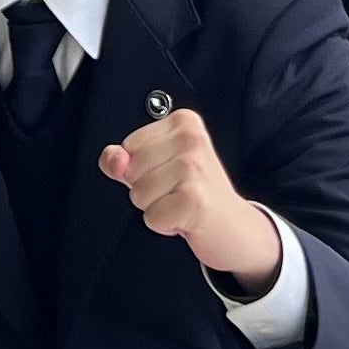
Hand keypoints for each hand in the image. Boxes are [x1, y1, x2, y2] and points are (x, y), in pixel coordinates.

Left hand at [101, 108, 283, 291]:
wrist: (235, 226)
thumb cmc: (195, 193)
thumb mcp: (155, 167)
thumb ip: (123, 158)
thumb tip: (113, 159)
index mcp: (183, 122)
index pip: (129, 146)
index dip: (141, 168)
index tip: (170, 173)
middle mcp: (191, 139)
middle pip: (131, 170)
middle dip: (147, 189)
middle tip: (177, 191)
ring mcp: (194, 167)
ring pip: (138, 194)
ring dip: (156, 208)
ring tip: (182, 203)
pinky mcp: (194, 198)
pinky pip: (151, 217)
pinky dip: (164, 225)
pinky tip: (186, 218)